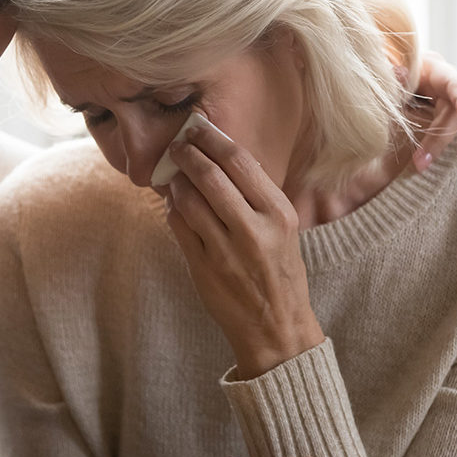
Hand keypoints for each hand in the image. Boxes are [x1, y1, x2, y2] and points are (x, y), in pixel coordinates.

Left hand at [164, 124, 323, 379]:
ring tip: (174, 176)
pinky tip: (175, 205)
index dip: (213, 139)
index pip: (240, 161)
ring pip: (189, 200)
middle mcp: (254, 229)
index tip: (197, 127)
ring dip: (176, 183)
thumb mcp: (283, 228)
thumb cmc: (280, 272)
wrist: (278, 328)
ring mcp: (226, 250)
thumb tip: (219, 157)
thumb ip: (255, 195)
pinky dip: (173, 210)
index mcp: (278, 213)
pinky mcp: (204, 269)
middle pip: (210, 176)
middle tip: (176, 145)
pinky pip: (179, 227)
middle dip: (188, 154)